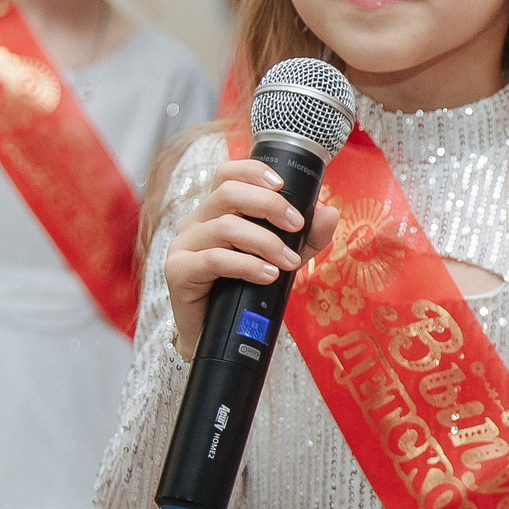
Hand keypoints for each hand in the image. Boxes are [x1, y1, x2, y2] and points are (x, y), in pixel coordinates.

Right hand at [164, 159, 340, 360]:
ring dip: (265, 243)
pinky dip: (246, 265)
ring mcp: (183, 244)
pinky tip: (267, 275)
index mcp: (216, 212)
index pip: (227, 175)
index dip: (252, 171)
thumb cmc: (245, 292)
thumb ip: (306, 238)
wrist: (218, 336)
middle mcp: (196, 222)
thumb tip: (330, 212)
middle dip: (269, 206)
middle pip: (228, 194)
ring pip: (225, 227)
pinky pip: (214, 259)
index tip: (281, 184)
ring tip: (290, 263)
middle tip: (297, 226)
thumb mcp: (283, 259)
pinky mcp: (178, 270)